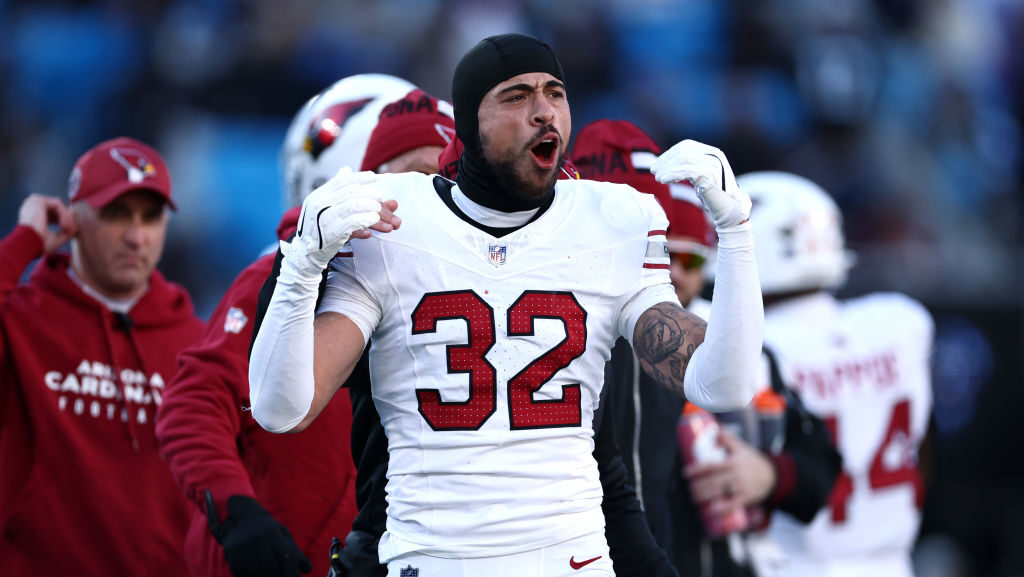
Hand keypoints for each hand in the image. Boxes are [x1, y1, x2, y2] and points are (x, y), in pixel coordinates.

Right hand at [17, 194, 75, 252]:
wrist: (27, 245)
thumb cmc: (39, 244)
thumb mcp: (55, 238)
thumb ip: (66, 232)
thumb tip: (76, 229)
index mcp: (34, 214)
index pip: (54, 213)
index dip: (65, 221)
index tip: (71, 231)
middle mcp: (32, 206)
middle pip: (58, 208)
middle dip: (67, 219)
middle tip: (72, 230)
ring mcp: (34, 202)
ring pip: (59, 206)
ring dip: (67, 218)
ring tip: (68, 230)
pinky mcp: (38, 201)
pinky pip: (58, 204)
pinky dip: (64, 215)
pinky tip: (63, 225)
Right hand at [207, 493, 312, 576]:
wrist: (245, 518)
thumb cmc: (270, 532)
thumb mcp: (285, 538)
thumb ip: (296, 554)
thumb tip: (308, 569)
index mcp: (277, 538)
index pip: (288, 562)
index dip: (291, 574)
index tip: (291, 576)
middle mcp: (261, 543)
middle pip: (272, 572)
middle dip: (277, 576)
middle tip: (278, 575)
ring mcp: (246, 549)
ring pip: (257, 574)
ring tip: (266, 573)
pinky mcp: (233, 555)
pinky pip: (242, 574)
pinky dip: (249, 576)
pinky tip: (254, 572)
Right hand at [281, 169, 400, 277]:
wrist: (306, 254)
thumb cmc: (319, 229)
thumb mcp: (325, 208)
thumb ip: (338, 192)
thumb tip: (348, 169)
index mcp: (319, 195)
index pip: (342, 181)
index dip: (359, 178)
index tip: (374, 178)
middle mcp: (320, 204)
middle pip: (352, 193)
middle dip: (371, 195)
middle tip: (384, 199)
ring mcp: (324, 218)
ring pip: (354, 206)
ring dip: (372, 208)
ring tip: (381, 213)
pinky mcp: (331, 233)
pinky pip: (353, 223)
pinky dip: (366, 222)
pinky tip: (373, 225)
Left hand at [651, 140, 749, 230]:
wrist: (727, 211)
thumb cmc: (712, 196)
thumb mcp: (699, 176)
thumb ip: (689, 166)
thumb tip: (664, 162)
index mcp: (712, 152)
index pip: (686, 146)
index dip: (669, 154)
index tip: (658, 164)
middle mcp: (714, 155)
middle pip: (684, 150)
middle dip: (666, 160)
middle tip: (654, 170)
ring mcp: (713, 164)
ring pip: (684, 159)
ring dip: (667, 168)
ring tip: (657, 177)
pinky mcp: (709, 175)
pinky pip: (686, 171)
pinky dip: (671, 174)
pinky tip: (663, 180)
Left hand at [684, 428, 776, 513]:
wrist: (773, 475)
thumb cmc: (752, 460)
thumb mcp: (741, 447)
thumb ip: (727, 437)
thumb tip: (714, 429)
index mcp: (733, 462)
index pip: (711, 466)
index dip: (697, 470)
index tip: (686, 473)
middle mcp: (736, 475)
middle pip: (713, 481)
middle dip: (699, 486)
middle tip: (689, 487)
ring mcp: (742, 487)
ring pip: (720, 492)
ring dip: (705, 496)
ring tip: (694, 497)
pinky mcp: (747, 498)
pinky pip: (733, 505)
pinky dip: (722, 508)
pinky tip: (711, 510)